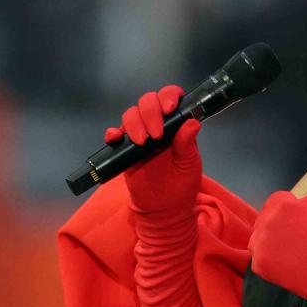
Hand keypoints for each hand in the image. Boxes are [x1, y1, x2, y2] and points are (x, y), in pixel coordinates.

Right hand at [105, 85, 201, 214]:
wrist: (163, 209)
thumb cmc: (181, 186)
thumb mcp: (189, 166)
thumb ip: (188, 144)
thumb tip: (193, 122)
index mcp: (176, 125)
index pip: (171, 98)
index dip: (168, 97)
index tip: (169, 109)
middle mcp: (157, 124)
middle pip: (147, 102)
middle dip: (150, 112)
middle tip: (156, 135)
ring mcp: (140, 134)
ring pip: (131, 114)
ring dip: (134, 123)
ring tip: (142, 142)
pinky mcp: (125, 149)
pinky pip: (115, 134)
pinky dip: (113, 133)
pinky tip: (116, 138)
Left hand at [249, 190, 306, 301]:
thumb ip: (304, 202)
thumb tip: (296, 205)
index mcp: (282, 205)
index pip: (276, 201)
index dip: (286, 211)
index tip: (293, 222)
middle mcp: (267, 221)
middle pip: (265, 220)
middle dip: (276, 227)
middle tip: (290, 240)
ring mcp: (260, 243)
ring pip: (258, 239)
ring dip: (268, 244)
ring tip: (285, 254)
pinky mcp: (259, 263)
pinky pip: (258, 260)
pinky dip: (269, 263)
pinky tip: (283, 266)